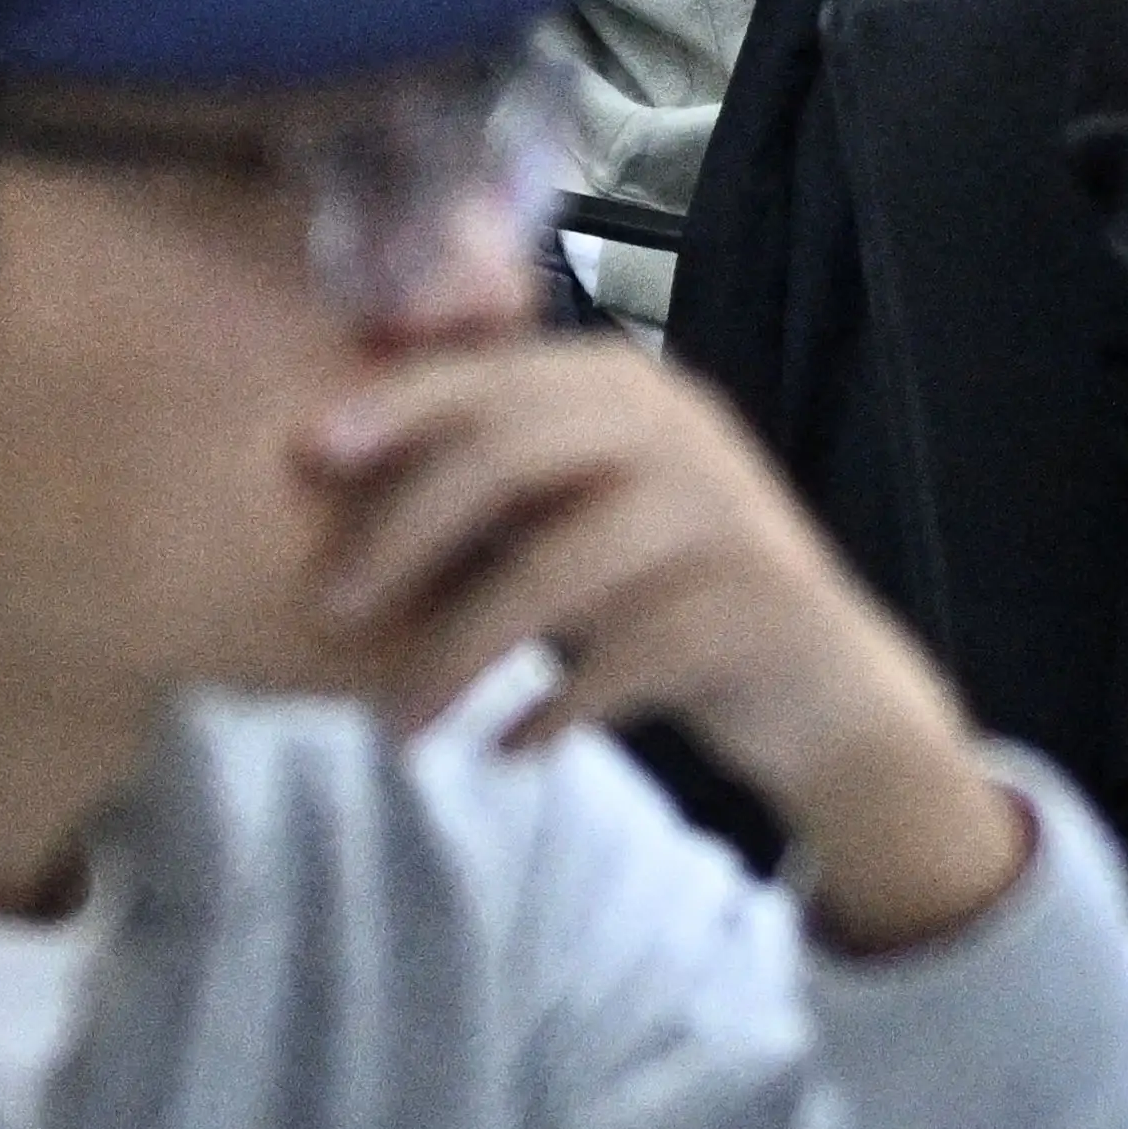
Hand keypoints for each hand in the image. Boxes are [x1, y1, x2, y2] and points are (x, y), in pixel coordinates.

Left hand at [298, 340, 1035, 946]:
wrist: (820, 686)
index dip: (399, 405)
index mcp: (624, 388)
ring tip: (401, 729)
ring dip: (462, 654)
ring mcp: (725, 514)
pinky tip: (506, 753)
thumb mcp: (574, 514)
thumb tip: (316, 466)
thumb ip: (488, 479)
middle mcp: (680, 430)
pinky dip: (555, 710)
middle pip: (511, 454)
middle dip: (405, 533)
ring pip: (560, 569)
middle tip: (329, 613)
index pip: (493, 375)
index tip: (307, 455)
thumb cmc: (659, 592)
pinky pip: (627, 659)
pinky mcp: (760, 608)